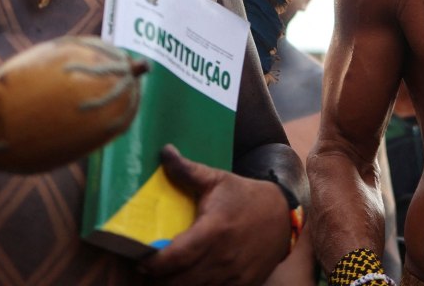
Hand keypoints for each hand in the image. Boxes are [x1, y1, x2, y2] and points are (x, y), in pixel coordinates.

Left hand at [140, 144, 289, 284]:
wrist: (283, 216)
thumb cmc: (245, 196)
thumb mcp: (218, 180)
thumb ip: (188, 170)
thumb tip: (164, 151)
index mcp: (214, 230)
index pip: (175, 257)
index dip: (152, 263)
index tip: (140, 259)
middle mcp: (223, 257)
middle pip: (178, 282)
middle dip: (157, 279)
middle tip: (148, 268)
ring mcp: (233, 276)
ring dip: (175, 285)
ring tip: (166, 274)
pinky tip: (190, 278)